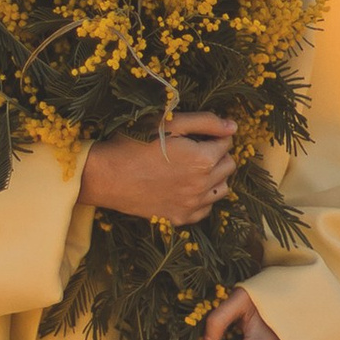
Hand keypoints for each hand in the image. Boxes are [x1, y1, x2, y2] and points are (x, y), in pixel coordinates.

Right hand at [82, 114, 235, 225]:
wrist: (106, 176)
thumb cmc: (134, 143)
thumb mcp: (168, 123)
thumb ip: (205, 122)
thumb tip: (233, 126)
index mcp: (203, 159)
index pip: (227, 142)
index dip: (214, 135)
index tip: (197, 134)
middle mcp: (203, 185)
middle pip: (228, 166)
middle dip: (217, 154)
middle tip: (194, 148)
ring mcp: (192, 205)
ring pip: (221, 189)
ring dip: (213, 176)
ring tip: (191, 168)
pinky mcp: (179, 217)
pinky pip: (205, 208)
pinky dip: (202, 198)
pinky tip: (185, 187)